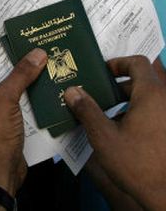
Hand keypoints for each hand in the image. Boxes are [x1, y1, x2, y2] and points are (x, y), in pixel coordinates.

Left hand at [0, 48, 47, 196]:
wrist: (0, 174)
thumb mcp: (3, 101)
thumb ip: (19, 75)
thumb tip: (38, 53)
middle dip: (4, 57)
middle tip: (21, 36)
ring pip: (2, 84)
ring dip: (18, 72)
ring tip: (35, 50)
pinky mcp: (1, 119)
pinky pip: (12, 98)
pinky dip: (24, 89)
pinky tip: (41, 75)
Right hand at [65, 55, 165, 209]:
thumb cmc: (136, 163)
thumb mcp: (103, 135)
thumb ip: (87, 110)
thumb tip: (72, 91)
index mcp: (152, 94)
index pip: (137, 63)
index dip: (117, 63)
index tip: (101, 74)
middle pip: (143, 79)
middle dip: (120, 84)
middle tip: (99, 92)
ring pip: (149, 96)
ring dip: (128, 99)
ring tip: (105, 111)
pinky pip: (155, 111)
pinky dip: (139, 112)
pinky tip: (121, 129)